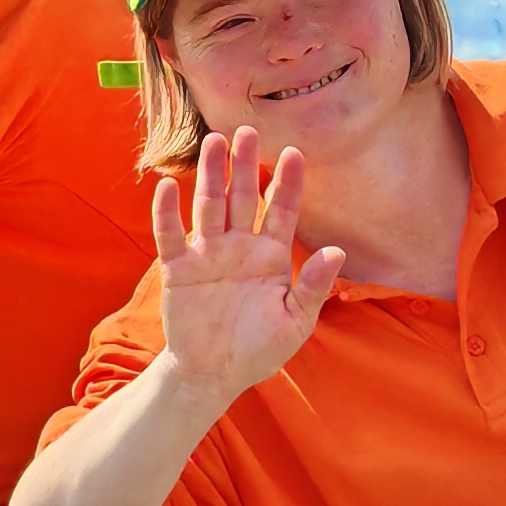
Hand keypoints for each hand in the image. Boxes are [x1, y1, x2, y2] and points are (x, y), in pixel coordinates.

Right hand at [150, 127, 344, 402]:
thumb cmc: (260, 349)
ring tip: (214, 142)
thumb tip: (337, 251)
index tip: (296, 153)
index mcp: (271, 256)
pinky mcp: (179, 269)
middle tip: (248, 131)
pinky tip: (168, 185)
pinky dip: (167, 212)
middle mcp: (239, 247)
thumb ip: (315, 287)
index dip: (287, 183)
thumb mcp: (296, 322)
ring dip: (211, 175)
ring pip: (209, 206)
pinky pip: (171, 235)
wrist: (215, 374)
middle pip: (243, 197)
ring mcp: (208, 255)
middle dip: (245, 165)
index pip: (281, 210)